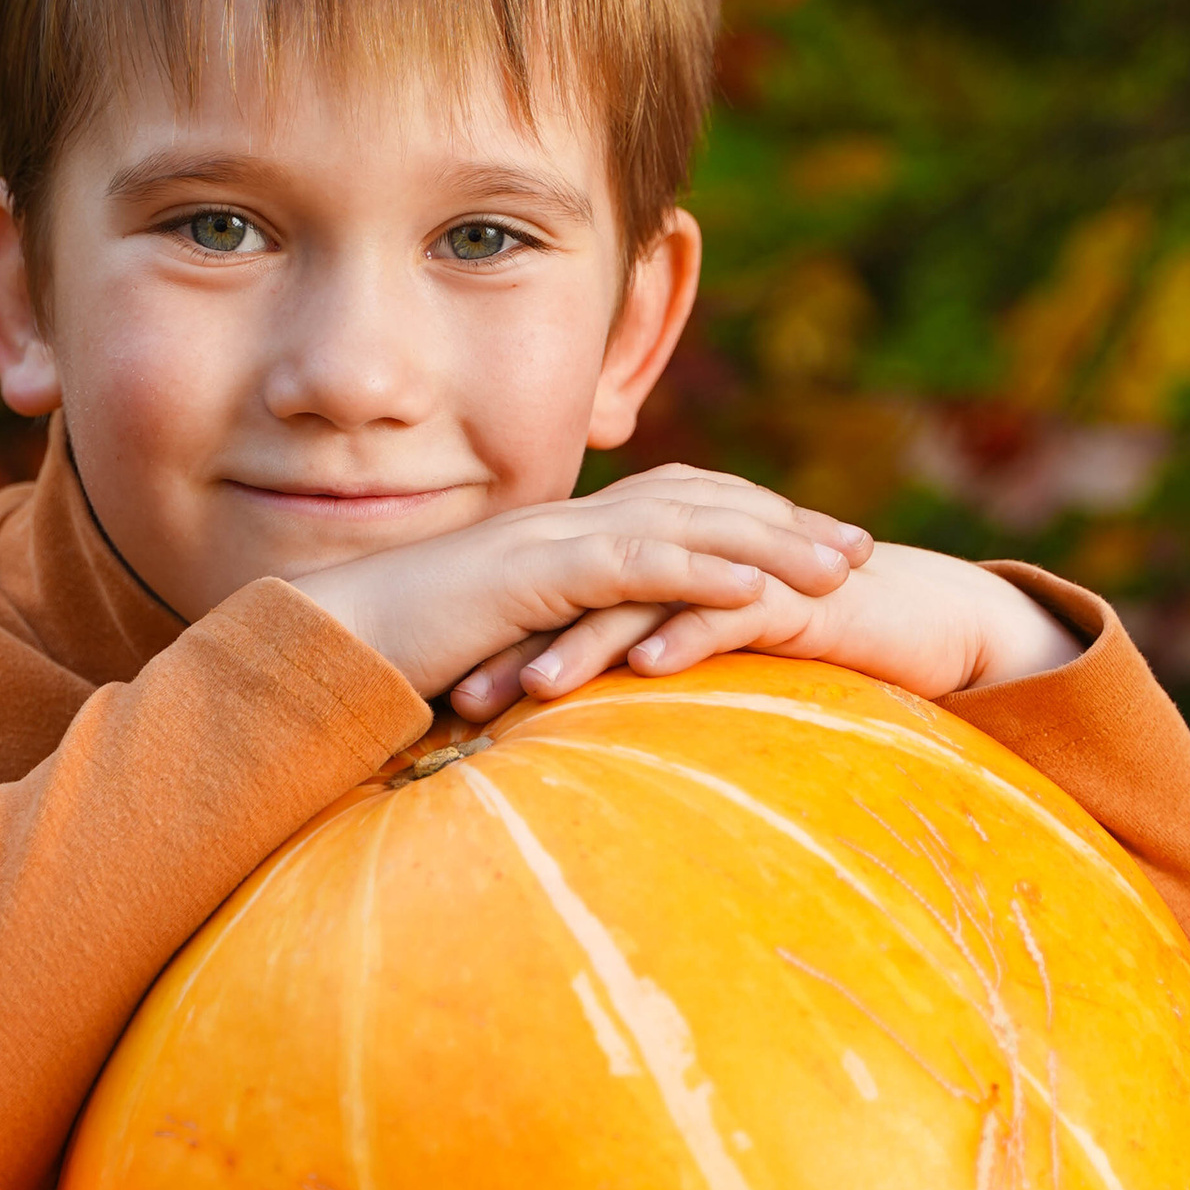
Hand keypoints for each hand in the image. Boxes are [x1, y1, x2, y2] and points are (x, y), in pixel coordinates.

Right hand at [286, 468, 872, 708]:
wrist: (324, 649)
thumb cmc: (401, 660)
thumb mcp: (504, 651)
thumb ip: (557, 648)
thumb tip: (596, 684)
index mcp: (566, 539)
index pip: (682, 513)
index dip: (758, 523)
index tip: (824, 550)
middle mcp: (568, 524)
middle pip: (702, 505)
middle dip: (788, 522)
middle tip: (865, 549)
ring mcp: (550, 541)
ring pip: (684, 524)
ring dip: (770, 542)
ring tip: (841, 568)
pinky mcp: (529, 573)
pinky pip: (631, 562)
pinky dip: (700, 570)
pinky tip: (757, 589)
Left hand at [483, 539, 1081, 710]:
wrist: (925, 626)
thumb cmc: (814, 660)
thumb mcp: (715, 682)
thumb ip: (648, 690)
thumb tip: (574, 749)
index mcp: (660, 579)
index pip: (564, 610)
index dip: (503, 651)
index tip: (443, 707)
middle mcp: (688, 564)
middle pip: (585, 598)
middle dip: (519, 647)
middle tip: (460, 701)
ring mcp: (742, 571)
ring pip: (646, 598)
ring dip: (586, 643)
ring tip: (531, 689)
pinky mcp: (795, 589)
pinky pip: (731, 609)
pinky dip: (687, 634)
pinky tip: (647, 669)